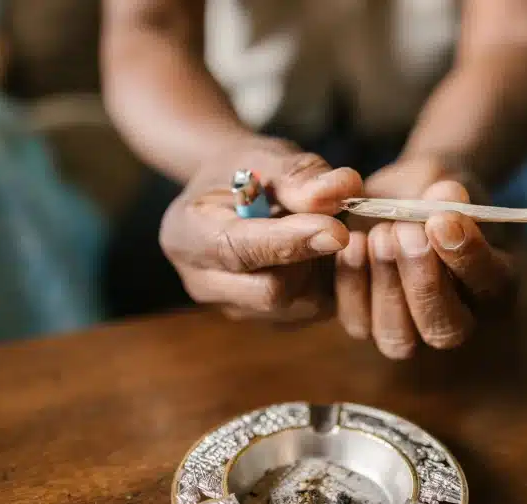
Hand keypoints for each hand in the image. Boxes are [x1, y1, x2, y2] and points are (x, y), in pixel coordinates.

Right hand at [159, 137, 362, 320]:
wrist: (238, 197)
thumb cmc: (250, 173)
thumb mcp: (267, 157)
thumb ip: (300, 174)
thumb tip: (341, 190)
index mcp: (185, 234)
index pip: (238, 251)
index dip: (291, 242)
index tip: (338, 230)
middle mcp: (202, 282)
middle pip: (269, 291)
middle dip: (311, 259)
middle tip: (341, 223)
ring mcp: (234, 308)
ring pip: (298, 304)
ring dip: (324, 270)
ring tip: (327, 231)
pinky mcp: (267, 323)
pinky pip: (312, 313)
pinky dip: (328, 283)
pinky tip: (324, 253)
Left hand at [335, 158, 515, 358]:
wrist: (399, 196)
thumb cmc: (432, 192)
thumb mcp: (443, 181)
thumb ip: (447, 192)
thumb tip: (447, 194)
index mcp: (494, 285)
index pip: (492, 285)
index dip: (468, 257)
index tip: (442, 220)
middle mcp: (457, 320)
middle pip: (447, 331)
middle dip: (422, 282)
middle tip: (404, 232)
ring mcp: (412, 330)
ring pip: (400, 339)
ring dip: (386, 287)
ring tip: (378, 234)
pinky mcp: (370, 324)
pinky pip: (359, 323)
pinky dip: (352, 285)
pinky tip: (353, 244)